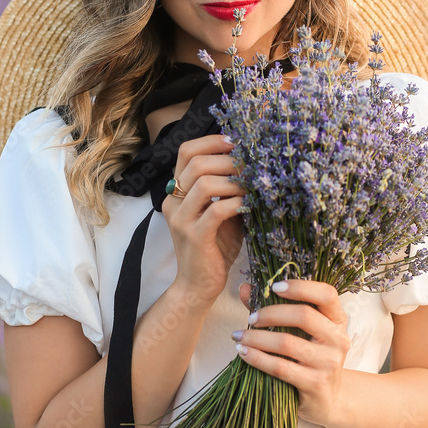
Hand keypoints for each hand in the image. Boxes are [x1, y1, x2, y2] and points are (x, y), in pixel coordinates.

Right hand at [162, 135, 245, 304]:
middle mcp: (173, 202)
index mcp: (176, 192)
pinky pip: (217, 210)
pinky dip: (237, 202)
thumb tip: (254, 163)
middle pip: (196, 163)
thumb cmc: (214, 247)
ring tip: (253, 184)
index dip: (212, 141)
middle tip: (251, 164)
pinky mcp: (195, 237)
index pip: (186, 152)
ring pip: (205, 183)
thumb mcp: (221, 212)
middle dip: (228, 159)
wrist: (198, 286)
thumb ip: (228, 189)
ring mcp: (181, 219)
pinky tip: (251, 204)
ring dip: (234, 180)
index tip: (237, 142)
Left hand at [235, 279, 349, 427]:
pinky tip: (243, 352)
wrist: (327, 401)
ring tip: (239, 336)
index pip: (326, 294)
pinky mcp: (316, 384)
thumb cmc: (309, 359)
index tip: (274, 287)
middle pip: (304, 315)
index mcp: (337, 320)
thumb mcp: (301, 332)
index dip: (300, 287)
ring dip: (257, 337)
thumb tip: (244, 288)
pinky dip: (257, 358)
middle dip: (270, 313)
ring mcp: (329, 363)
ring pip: (287, 343)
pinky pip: (280, 367)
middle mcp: (338, 339)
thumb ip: (273, 308)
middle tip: (250, 318)